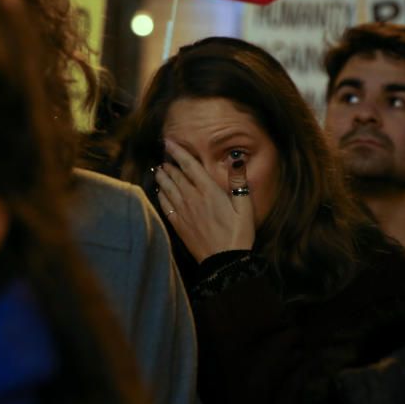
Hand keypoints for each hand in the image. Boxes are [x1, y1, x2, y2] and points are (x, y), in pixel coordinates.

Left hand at [154, 139, 254, 262]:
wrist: (224, 262)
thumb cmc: (238, 233)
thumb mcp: (245, 206)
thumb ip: (239, 182)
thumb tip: (237, 160)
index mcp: (209, 190)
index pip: (189, 165)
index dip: (178, 151)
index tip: (169, 141)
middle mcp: (192, 198)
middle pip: (175, 175)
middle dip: (169, 164)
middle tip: (164, 156)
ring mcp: (183, 211)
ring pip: (167, 188)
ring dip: (162, 177)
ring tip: (158, 170)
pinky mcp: (178, 224)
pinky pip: (165, 205)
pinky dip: (160, 195)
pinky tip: (159, 192)